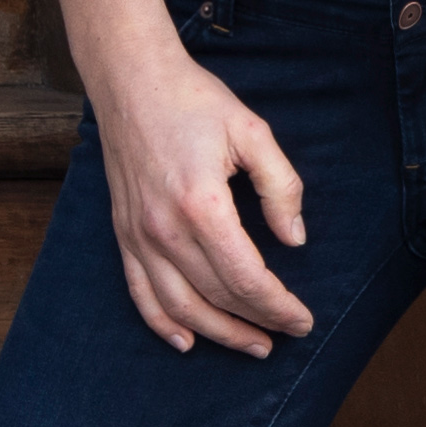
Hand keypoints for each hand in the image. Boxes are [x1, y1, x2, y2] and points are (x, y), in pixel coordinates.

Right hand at [90, 39, 313, 356]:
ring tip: (252, 346)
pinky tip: (186, 341)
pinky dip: (162, 323)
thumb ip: (281, 187)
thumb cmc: (195, 102)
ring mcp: (138, 234)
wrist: (131, 80)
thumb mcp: (254, 133)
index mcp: (202, 204)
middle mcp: (164, 228)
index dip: (278, 306)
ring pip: (180, 306)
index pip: (246, 277)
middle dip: (258, 321)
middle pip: (217, 296)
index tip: (302, 319)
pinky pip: (140, 292)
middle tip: (288, 333)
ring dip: (217, 334)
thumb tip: (295, 240)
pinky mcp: (123, 233)